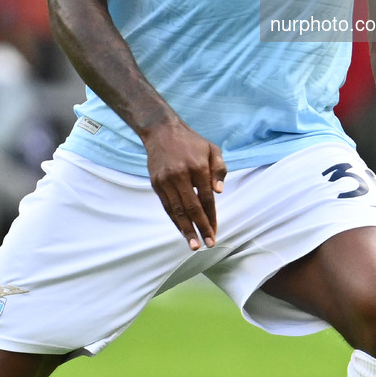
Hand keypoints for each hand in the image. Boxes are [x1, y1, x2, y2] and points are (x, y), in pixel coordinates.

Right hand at [143, 119, 226, 251]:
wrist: (162, 131)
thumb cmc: (192, 142)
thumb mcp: (212, 149)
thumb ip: (219, 169)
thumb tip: (218, 192)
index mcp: (197, 166)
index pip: (206, 198)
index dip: (211, 216)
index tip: (215, 232)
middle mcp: (181, 174)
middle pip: (192, 207)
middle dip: (200, 228)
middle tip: (207, 244)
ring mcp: (166, 180)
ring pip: (177, 210)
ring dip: (186, 229)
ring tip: (193, 245)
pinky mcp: (156, 183)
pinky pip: (166, 206)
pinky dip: (174, 220)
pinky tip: (181, 230)